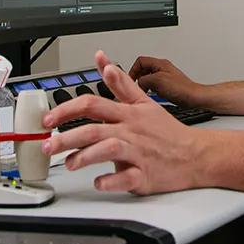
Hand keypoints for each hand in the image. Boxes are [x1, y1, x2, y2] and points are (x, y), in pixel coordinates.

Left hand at [41, 50, 204, 194]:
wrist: (196, 154)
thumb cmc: (166, 131)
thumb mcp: (143, 101)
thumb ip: (119, 82)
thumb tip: (102, 61)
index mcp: (127, 113)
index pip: (92, 104)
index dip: (66, 109)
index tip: (48, 119)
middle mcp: (130, 131)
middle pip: (94, 129)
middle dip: (67, 137)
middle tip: (48, 145)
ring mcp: (138, 153)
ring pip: (108, 150)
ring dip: (85, 157)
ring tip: (69, 163)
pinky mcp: (145, 175)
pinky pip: (127, 178)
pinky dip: (111, 180)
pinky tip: (97, 182)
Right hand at [129, 55, 203, 106]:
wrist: (194, 97)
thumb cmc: (181, 89)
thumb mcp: (157, 81)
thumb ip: (144, 80)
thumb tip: (138, 82)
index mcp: (160, 63)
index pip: (140, 61)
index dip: (133, 70)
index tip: (131, 79)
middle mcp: (163, 68)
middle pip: (144, 69)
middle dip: (140, 79)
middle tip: (138, 87)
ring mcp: (166, 76)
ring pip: (149, 78)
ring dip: (147, 86)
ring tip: (148, 92)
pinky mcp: (168, 85)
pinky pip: (155, 86)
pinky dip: (153, 91)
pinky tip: (157, 96)